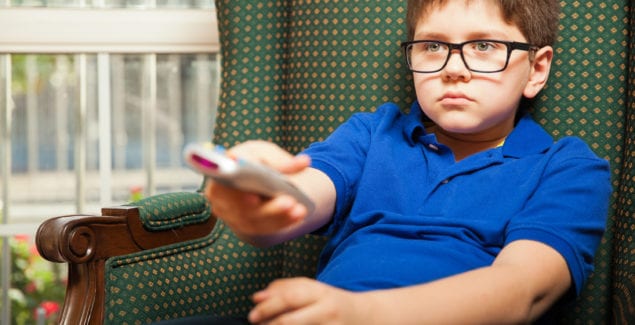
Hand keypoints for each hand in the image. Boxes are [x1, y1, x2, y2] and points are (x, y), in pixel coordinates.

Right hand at [203, 141, 311, 244]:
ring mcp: (230, 214)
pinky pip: (263, 228)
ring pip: (254, 219)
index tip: (253, 196)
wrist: (252, 181)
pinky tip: (297, 216)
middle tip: (289, 202)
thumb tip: (305, 162)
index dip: (235, 191)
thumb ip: (282, 160)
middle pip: (241, 206)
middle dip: (267, 207)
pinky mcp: (243, 226)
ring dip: (278, 216)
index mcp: (218, 172)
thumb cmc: (256, 162)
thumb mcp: (266, 154)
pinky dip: (282, 222)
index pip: (223, 182)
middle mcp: (219, 196)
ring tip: (298, 210)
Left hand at [248, 277, 366, 324]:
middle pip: (289, 321)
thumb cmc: (330, 303)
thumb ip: (285, 289)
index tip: (252, 314)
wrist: (364, 317)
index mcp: (320, 293)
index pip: (289, 298)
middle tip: (255, 324)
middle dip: (268, 324)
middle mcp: (326, 310)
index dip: (267, 307)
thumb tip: (257, 297)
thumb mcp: (312, 290)